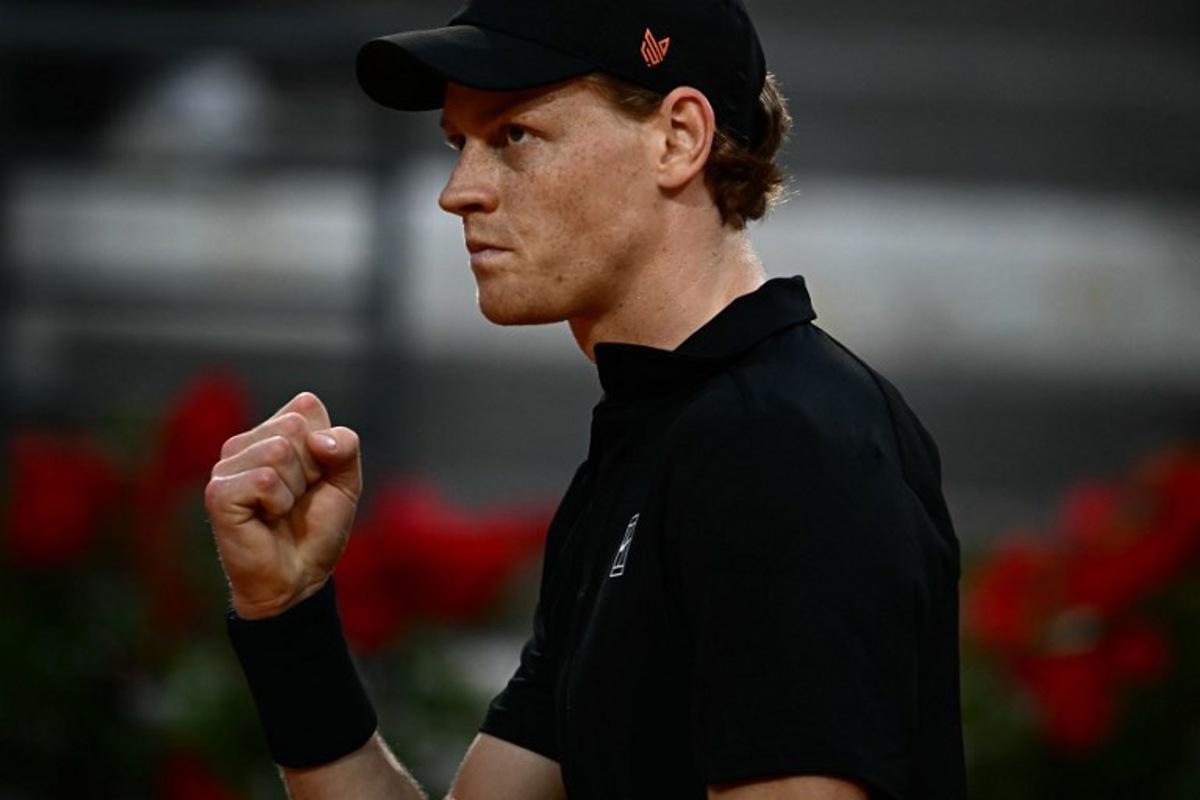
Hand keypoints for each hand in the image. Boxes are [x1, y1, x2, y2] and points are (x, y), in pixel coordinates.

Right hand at [205, 391, 361, 619]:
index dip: (326, 445)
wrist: (300, 577)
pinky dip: (279, 503)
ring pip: (280, 451)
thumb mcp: (346, 481)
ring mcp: (226, 467)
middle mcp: (244, 443)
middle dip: (312, 468)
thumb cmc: (316, 528)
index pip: (307, 406)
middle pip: (294, 426)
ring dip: (295, 489)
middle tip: (298, 498)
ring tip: (281, 510)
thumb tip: (319, 439)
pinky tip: (267, 519)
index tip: (316, 477)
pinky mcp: (218, 493)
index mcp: (271, 431)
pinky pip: (265, 479)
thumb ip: (345, 447)